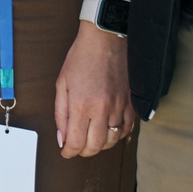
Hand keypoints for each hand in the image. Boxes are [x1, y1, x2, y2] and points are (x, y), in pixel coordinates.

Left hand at [53, 25, 133, 157]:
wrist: (106, 39)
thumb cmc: (81, 58)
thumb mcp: (62, 84)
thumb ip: (61, 113)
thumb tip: (62, 138)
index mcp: (81, 104)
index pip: (76, 142)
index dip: (69, 152)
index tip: (65, 151)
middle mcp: (102, 109)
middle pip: (95, 147)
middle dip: (83, 151)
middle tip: (77, 147)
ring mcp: (120, 107)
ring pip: (112, 141)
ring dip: (100, 145)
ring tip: (91, 138)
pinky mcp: (131, 103)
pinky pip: (126, 130)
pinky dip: (116, 135)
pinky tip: (108, 130)